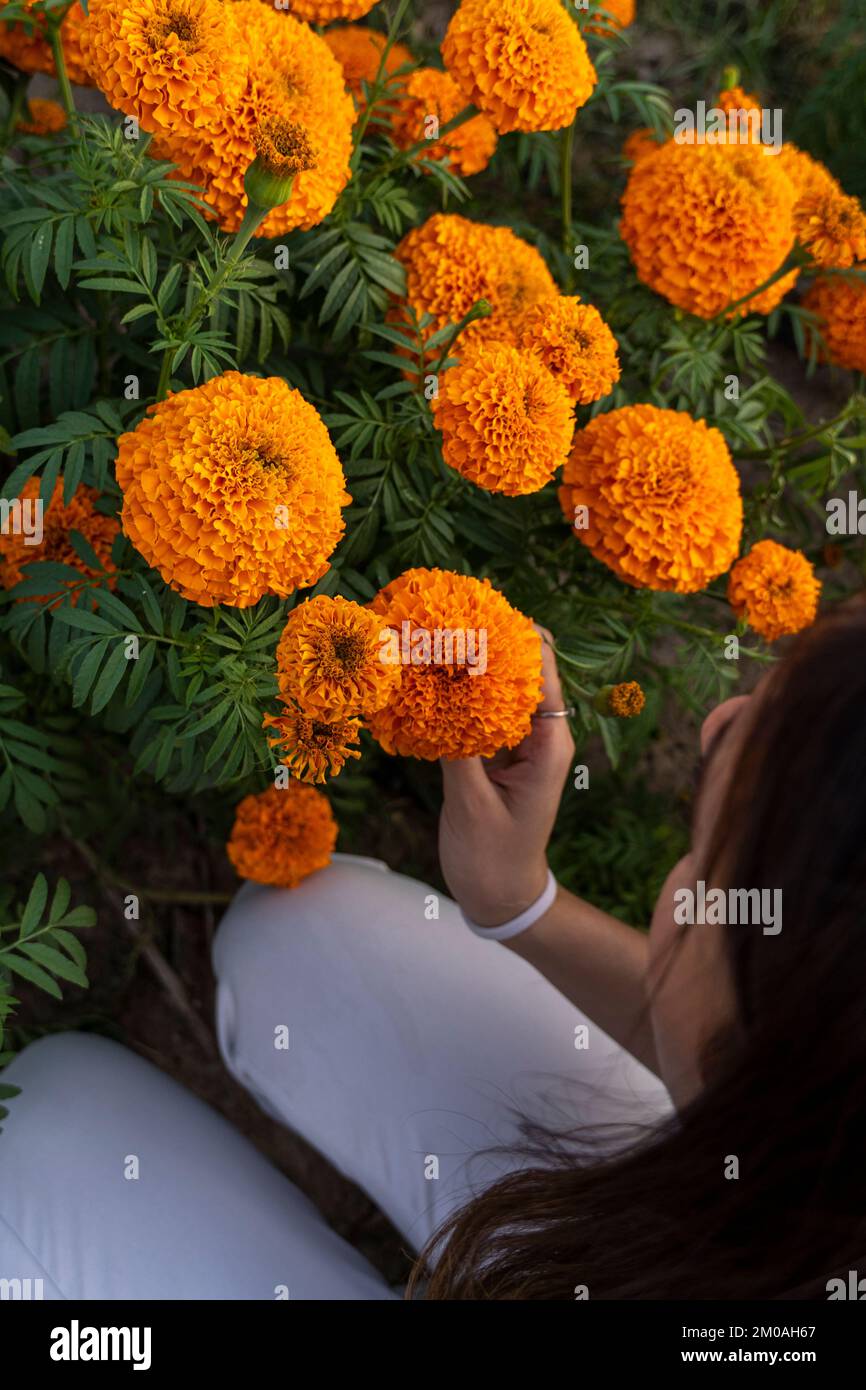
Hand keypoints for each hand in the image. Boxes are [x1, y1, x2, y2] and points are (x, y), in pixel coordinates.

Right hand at [438, 628, 574, 926]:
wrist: (500, 896)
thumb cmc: (492, 858)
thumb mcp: (471, 803)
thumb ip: (457, 746)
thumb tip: (436, 692)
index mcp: (549, 744)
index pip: (542, 670)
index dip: (514, 634)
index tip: (476, 610)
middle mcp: (540, 735)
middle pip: (521, 668)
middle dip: (487, 639)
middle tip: (443, 616)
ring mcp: (518, 741)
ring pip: (498, 685)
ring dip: (469, 661)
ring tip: (430, 636)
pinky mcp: (495, 751)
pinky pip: (480, 709)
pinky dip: (457, 691)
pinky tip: (426, 677)